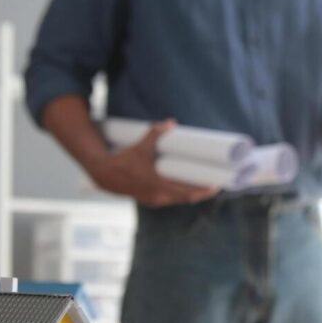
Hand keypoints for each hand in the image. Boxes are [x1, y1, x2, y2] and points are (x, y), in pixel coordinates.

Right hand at [87, 120, 219, 206]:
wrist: (105, 175)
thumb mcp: (140, 146)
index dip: (203, 191)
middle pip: (187, 198)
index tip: (216, 185)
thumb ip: (155, 134)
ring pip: (179, 199)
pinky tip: (187, 186)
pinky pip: (171, 198)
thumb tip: (171, 122)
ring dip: (192, 193)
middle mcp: (159, 197)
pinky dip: (181, 193)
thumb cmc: (123, 160)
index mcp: (158, 186)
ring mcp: (155, 200)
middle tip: (216, 183)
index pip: (187, 193)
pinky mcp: (151, 199)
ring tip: (205, 184)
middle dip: (202, 192)